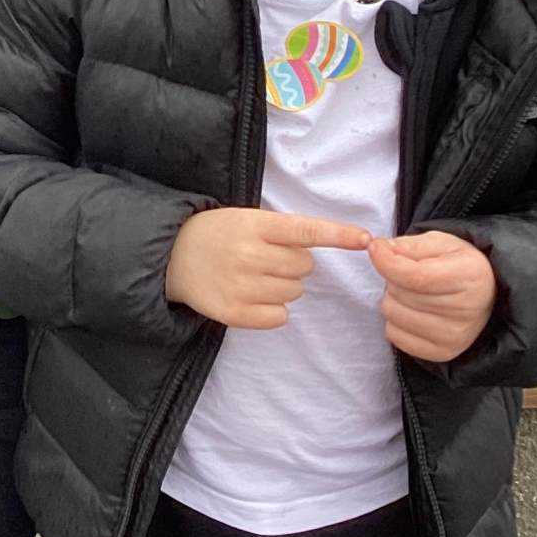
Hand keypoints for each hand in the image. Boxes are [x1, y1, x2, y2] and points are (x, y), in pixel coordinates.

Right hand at [165, 208, 371, 328]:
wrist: (170, 256)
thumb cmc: (217, 235)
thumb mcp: (244, 219)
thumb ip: (282, 231)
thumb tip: (332, 246)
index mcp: (253, 225)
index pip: (305, 230)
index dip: (338, 234)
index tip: (366, 239)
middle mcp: (248, 254)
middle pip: (305, 267)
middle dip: (291, 264)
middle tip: (262, 258)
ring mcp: (240, 285)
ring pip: (294, 292)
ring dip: (281, 286)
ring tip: (251, 276)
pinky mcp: (234, 312)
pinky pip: (279, 317)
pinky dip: (270, 309)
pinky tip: (247, 296)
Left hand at [369, 232, 495, 362]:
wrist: (485, 297)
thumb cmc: (458, 266)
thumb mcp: (440, 243)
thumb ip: (410, 245)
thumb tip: (379, 249)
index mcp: (470, 277)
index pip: (414, 276)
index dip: (386, 261)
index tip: (376, 248)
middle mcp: (466, 311)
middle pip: (399, 293)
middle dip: (393, 278)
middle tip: (410, 275)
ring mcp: (454, 336)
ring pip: (392, 313)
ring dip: (394, 299)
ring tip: (413, 293)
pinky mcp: (442, 353)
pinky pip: (393, 334)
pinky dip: (396, 321)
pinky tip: (414, 312)